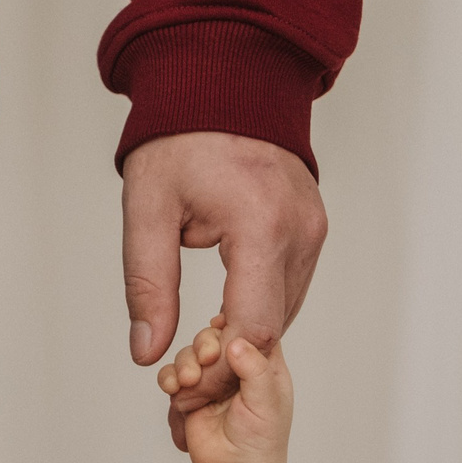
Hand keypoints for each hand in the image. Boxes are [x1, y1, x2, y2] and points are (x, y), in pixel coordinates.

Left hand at [123, 131, 326, 428]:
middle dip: (231, 359)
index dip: (220, 366)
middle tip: (185, 375)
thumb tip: (148, 354)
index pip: (254, 325)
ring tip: (199, 344)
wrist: (225, 81)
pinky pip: (290, 286)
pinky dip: (260, 307)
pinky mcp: (313, 227)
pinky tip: (225, 312)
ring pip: (286, 311)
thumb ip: (148, 285)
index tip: (184, 381)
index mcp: (260, 225)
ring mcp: (313, 229)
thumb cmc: (180, 138)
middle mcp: (300, 231)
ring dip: (246, 335)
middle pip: (274, 326)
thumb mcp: (147, 209)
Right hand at [159, 316, 293, 462]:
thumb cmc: (261, 441)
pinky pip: (172, 376)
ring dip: (185, 362)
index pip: (251, 329)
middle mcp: (235, 367)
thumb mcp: (267, 402)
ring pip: (191, 353)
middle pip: (215, 335)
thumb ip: (255, 369)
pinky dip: (170, 378)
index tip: (223, 325)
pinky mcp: (188, 394)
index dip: (236, 322)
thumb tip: (235, 343)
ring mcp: (210, 379)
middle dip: (205, 342)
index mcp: (263, 364)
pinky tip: (175, 388)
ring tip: (189, 381)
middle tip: (206, 357)